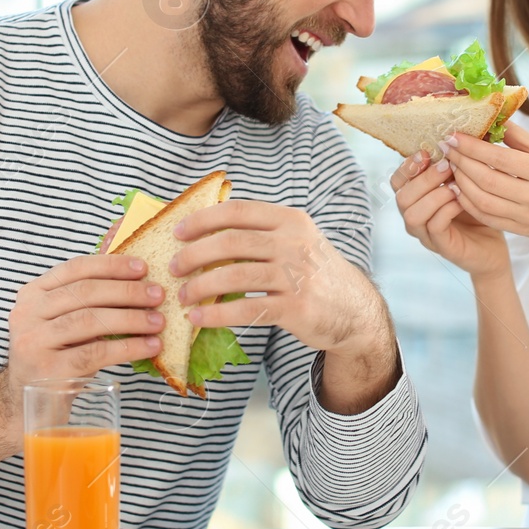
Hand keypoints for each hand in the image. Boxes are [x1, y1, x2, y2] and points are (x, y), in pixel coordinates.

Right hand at [0, 246, 166, 440]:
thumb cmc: (58, 356)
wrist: (29, 404)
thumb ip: (89, 299)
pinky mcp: (47, 370)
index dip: (111, 265)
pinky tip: (149, 346)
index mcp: (33, 293)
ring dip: (131, 318)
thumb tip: (139, 276)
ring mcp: (34, 342)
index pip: (75, 269)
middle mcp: (26, 314)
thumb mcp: (66, 322)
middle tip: (158, 295)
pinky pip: (95, 353)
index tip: (143, 267)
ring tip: (159, 322)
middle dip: (126, 291)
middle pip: (84, 293)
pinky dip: (128, 347)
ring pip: (90, 321)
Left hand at [169, 199, 385, 356]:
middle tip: (173, 268)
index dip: (203, 220)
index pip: (238, 211)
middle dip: (194, 254)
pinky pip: (246, 309)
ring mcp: (297, 276)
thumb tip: (206, 229)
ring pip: (235, 275)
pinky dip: (216, 313)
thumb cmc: (315, 274)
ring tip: (183, 295)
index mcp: (291, 221)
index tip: (178, 232)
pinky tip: (199, 317)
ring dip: (200, 286)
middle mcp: (295, 243)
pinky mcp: (295, 308)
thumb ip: (262, 233)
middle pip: (232, 242)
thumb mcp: (298, 242)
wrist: (354, 311)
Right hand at [389, 149, 509, 277]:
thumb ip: (453, 164)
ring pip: (412, 214)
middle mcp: (415, 217)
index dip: (408, 166)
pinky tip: (462, 201)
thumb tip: (454, 137)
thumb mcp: (465, 182)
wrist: (494, 246)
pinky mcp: (442, 247)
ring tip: (455, 186)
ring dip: (434, 195)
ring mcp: (426, 234)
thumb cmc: (478, 210)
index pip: (397, 181)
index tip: (428, 152)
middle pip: (401, 196)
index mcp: (416, 199)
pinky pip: (434, 227)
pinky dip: (447, 210)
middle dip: (423, 179)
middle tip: (447, 167)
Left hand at [441, 121, 528, 242]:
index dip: (472, 147)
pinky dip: (468, 203)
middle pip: (487, 180)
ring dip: (461, 182)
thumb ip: (521, 138)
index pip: (501, 158)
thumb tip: (493, 118)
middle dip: (461, 162)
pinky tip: (459, 188)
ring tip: (452, 166)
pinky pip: (487, 217)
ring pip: (483, 201)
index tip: (454, 136)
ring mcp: (528, 217)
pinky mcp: (521, 230)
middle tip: (446, 148)